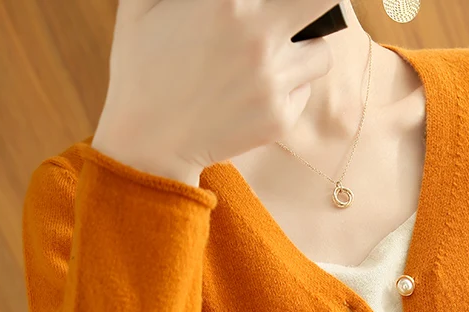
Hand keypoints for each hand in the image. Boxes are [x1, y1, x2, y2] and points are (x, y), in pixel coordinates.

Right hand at [93, 0, 334, 176]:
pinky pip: (304, 90)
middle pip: (325, 2)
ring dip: (305, 49)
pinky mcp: (280, 118)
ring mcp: (273, 83)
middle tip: (301, 12)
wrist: (149, 139)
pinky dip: (290, 86)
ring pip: (321, 53)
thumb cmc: (143, 63)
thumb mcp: (146, 1)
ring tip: (274, 53)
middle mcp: (258, 38)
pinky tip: (256, 90)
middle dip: (318, 5)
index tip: (274, 2)